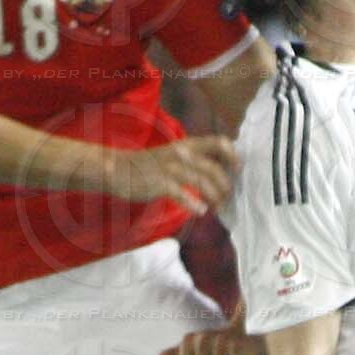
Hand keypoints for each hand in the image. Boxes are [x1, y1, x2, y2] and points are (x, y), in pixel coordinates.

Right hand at [108, 136, 236, 214]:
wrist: (117, 168)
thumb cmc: (148, 165)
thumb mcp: (173, 155)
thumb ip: (192, 160)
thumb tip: (214, 172)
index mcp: (187, 145)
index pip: (218, 142)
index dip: (232, 155)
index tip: (238, 169)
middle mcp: (182, 153)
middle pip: (214, 169)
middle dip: (225, 187)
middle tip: (225, 199)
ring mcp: (171, 168)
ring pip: (203, 182)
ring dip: (214, 198)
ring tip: (215, 208)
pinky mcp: (161, 183)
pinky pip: (183, 195)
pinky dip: (195, 205)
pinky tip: (200, 211)